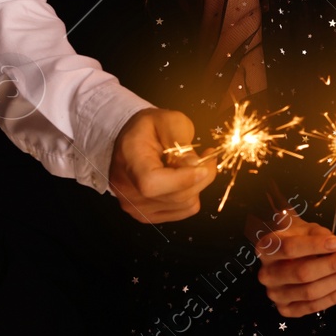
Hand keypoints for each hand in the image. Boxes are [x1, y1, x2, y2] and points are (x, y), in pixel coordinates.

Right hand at [108, 107, 216, 223]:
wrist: (132, 141)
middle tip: (209, 158)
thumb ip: (181, 141)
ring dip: (197, 185)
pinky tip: (186, 179)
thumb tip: (194, 166)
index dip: (182, 179)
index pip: (152, 182)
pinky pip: (182, 212)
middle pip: (173, 196)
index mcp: (128, 159)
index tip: (202, 166)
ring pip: (182, 205)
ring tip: (194, 166)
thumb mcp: (169, 121)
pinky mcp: (146, 215)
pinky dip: (191, 196)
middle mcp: (126, 188)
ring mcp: (134, 206)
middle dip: (200, 178)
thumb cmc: (151, 128)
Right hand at [249, 208, 335, 317]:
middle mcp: (267, 274)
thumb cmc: (300, 237)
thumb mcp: (307, 228)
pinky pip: (311, 307)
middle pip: (301, 273)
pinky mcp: (286, 309)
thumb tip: (335, 248)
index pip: (290, 248)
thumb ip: (319, 235)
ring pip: (309, 292)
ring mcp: (275, 294)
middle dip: (332, 266)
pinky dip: (333, 298)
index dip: (314, 246)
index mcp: (267, 249)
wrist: (288, 252)